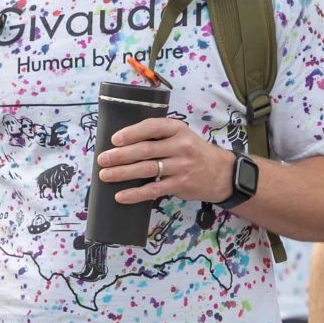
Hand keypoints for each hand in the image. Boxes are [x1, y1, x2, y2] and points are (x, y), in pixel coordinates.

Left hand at [99, 117, 234, 206]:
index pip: (152, 127)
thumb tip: (122, 143)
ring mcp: (181, 166)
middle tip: (102, 159)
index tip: (115, 139)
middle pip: (145, 149)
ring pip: (147, 169)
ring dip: (123, 173)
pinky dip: (135, 194)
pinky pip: (153, 190)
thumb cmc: (193, 152)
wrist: (221, 173)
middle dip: (120, 155)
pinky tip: (121, 195)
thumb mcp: (181, 136)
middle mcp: (180, 146)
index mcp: (178, 129)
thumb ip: (158, 136)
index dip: (132, 133)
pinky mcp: (179, 185)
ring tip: (105, 175)